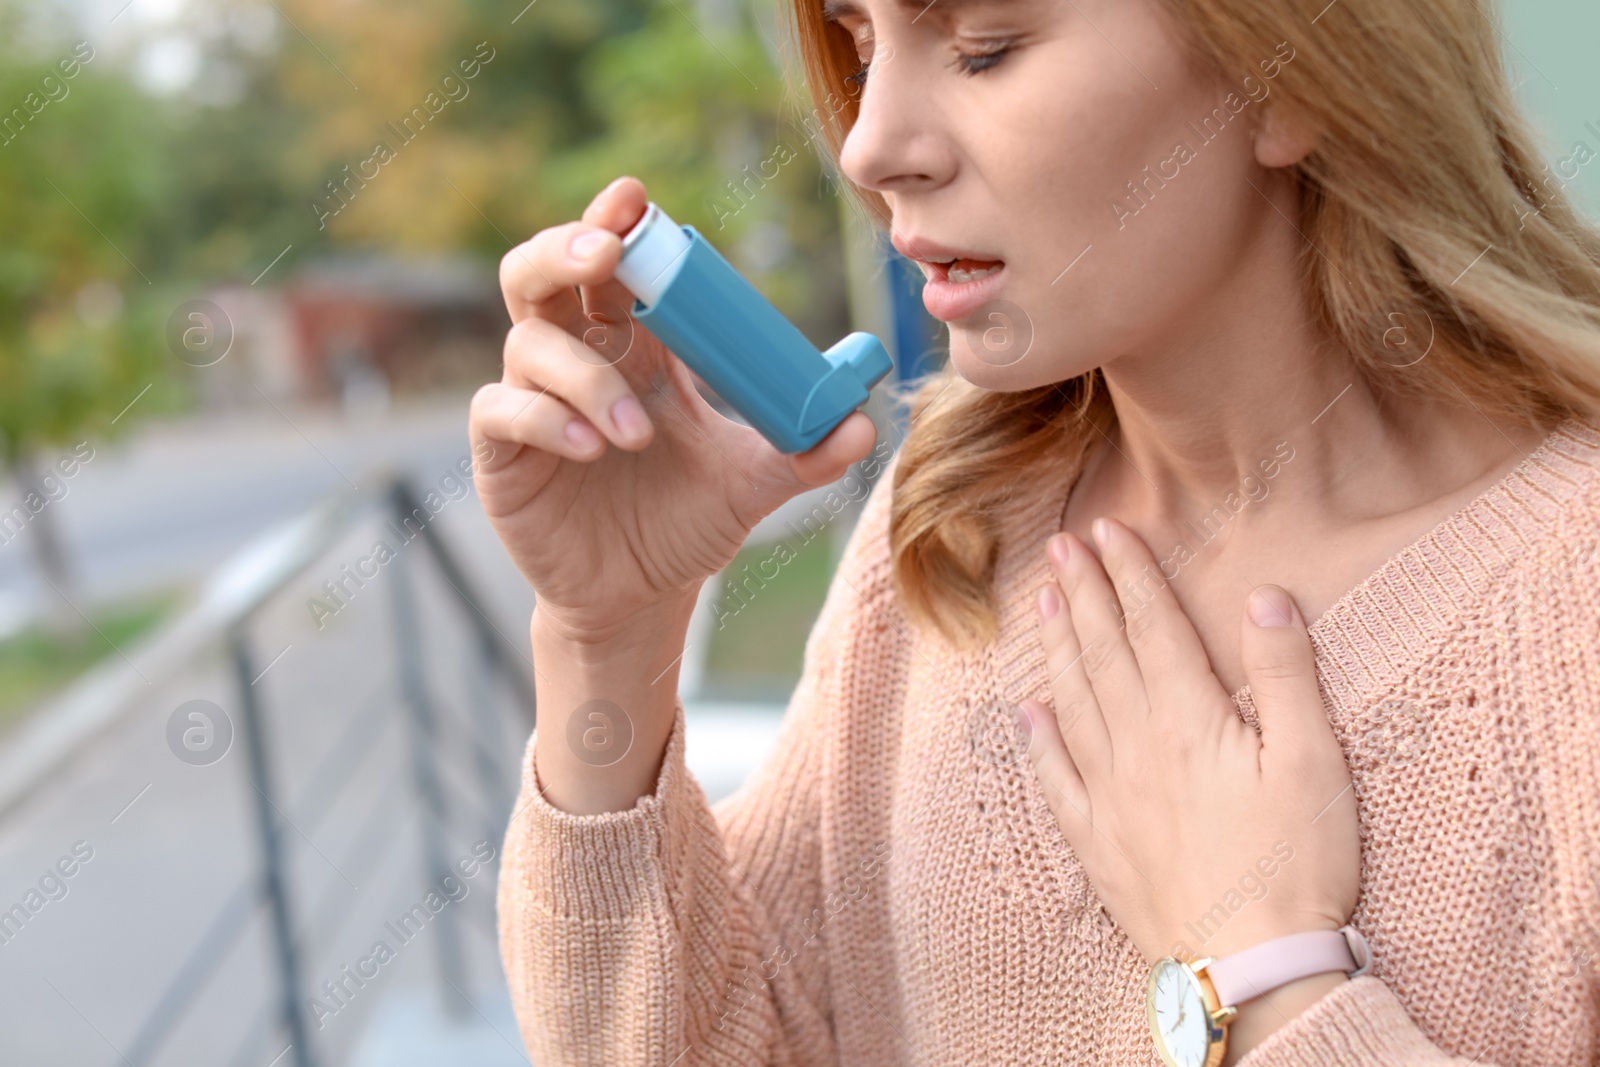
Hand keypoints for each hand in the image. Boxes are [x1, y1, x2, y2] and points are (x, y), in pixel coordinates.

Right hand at [468, 176, 876, 643]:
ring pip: (528, 342)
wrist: (641, 596)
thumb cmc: (687, 522)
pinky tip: (589, 448)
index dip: (618, 224)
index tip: (636, 198)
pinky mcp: (501, 453)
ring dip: (586, 375)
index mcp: (635, 345)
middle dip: (566, 247)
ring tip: (636, 432)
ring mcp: (533, 401)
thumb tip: (865, 424)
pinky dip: (544, 418)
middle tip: (607, 253)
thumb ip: (804, 453)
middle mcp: (577, 358)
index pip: (615, 263)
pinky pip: (501, 409)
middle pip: (541, 271)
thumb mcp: (753, 483)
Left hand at [1020, 517, 1359, 970]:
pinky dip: (1039, 739)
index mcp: (1189, 720)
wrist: (1253, 966)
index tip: (1109, 530)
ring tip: (1045, 602)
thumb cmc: (1296, 864)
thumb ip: (1284, 675)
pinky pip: (1056, 779)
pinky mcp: (1098, 843)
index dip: (1130, 575)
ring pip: (1073, 702)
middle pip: (1104, 654)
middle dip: (1084, 593)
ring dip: (1058, 647)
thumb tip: (1265, 597)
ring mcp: (1110, 796)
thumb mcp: (1313, 762)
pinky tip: (1028, 711)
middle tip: (1061, 547)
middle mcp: (1137, 747)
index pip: (1153, 628)